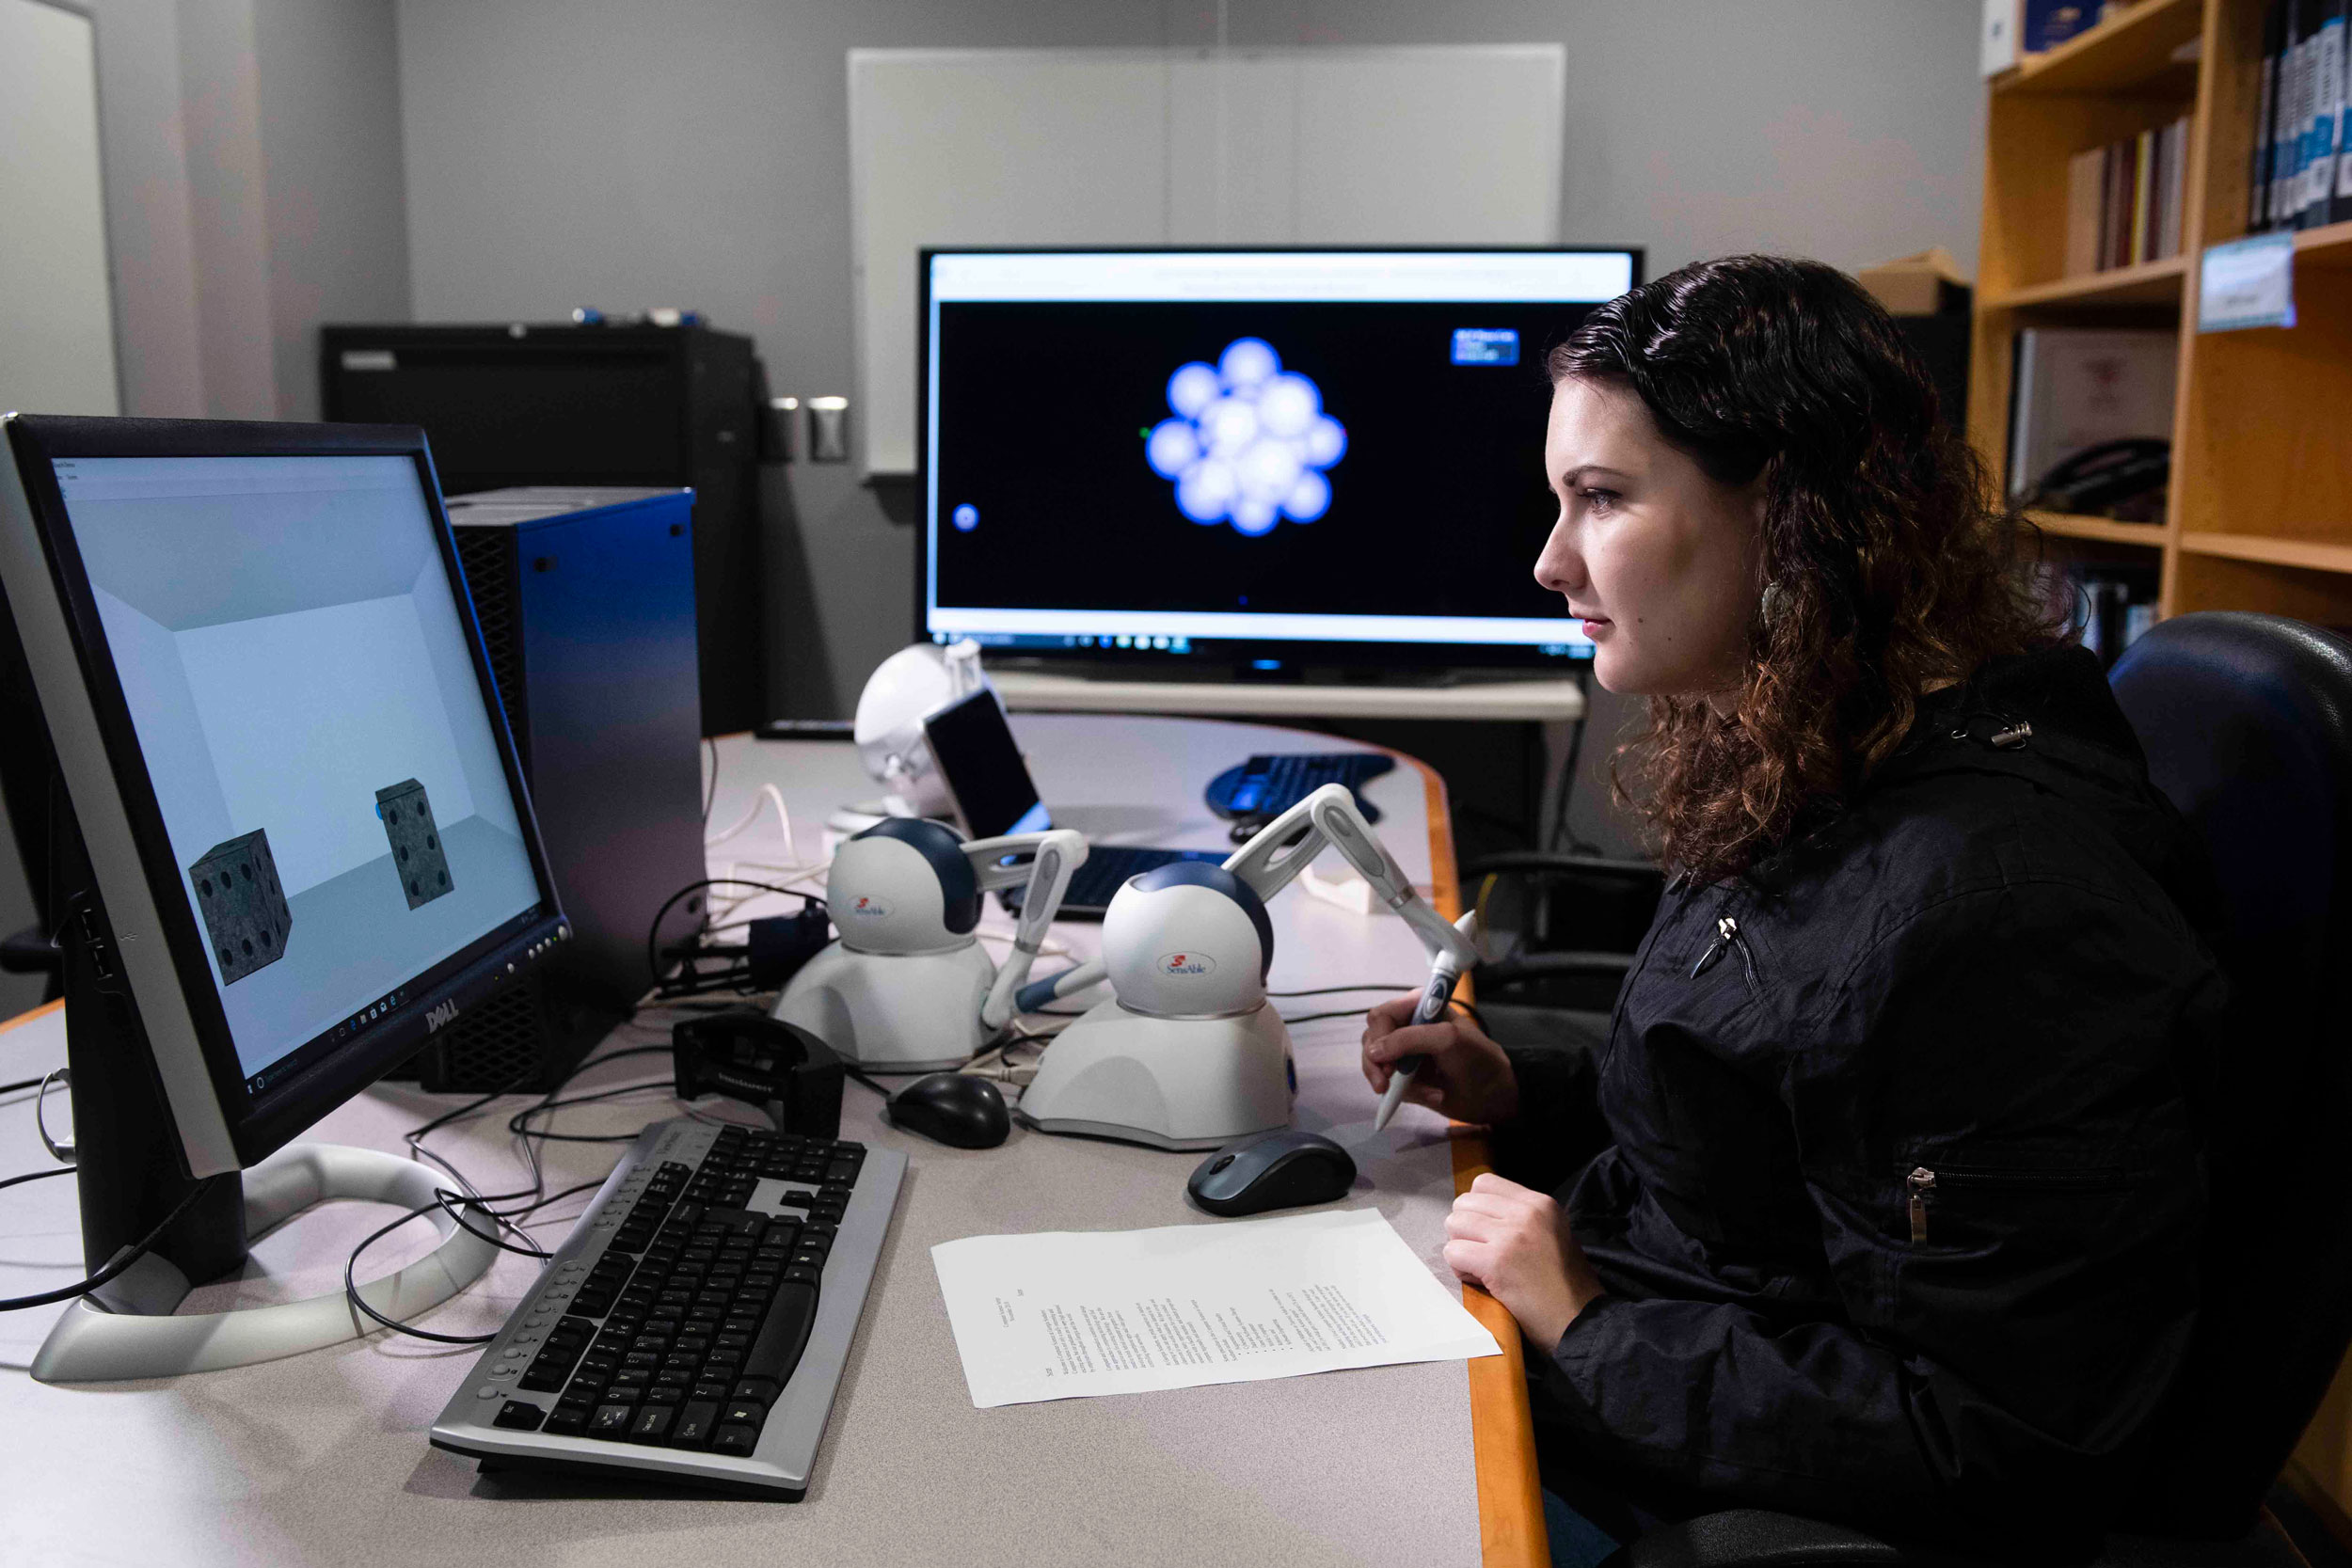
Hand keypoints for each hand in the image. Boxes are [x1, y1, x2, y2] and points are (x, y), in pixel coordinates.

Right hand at [1360, 994, 1519, 1125]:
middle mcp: (1408, 1027)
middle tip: (1386, 1083)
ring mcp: (1405, 1053)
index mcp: (1419, 1008)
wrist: (1497, 1097)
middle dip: (1377, 1063)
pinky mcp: (1405, 1076)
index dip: (1379, 1037)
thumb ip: (1409, 1039)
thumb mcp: (1447, 1040)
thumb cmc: (1478, 1060)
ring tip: (1426, 1093)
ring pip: (1374, 1063)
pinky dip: (1404, 1093)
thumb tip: (1372, 1051)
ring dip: (1394, 1082)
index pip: (1382, 1015)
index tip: (1386, 1063)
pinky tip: (1431, 1095)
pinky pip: (1388, 1083)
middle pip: (1372, 1039)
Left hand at [1442, 1173, 1605, 1348]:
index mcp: (1540, 1203)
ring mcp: (1511, 1235)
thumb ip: (1519, 1218)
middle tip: (1483, 1253)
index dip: (1477, 1208)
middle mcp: (1526, 1212)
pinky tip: (1481, 1280)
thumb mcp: (1551, 1233)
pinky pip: (1453, 1252)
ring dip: (1461, 1248)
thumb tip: (1477, 1213)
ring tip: (1481, 1267)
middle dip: (1466, 1229)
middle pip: (1465, 1203)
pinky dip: (1460, 1268)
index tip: (1487, 1232)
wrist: (1581, 1320)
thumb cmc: (1565, 1285)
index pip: (1485, 1183)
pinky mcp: (1497, 1261)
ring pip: (1454, 1224)